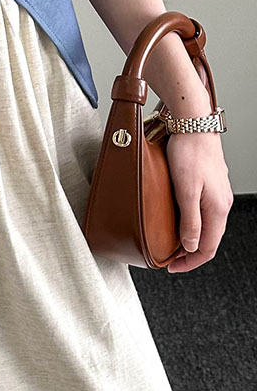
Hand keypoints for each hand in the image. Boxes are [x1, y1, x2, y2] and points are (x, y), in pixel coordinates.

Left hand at [166, 128, 233, 272]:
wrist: (193, 123)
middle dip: (189, 252)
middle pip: (208, 238)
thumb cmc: (189, 153)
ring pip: (207, 224)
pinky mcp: (210, 183)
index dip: (190, 262)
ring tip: (171, 240)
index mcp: (217, 209)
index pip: (208, 248)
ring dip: (190, 236)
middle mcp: (221, 203)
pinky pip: (203, 211)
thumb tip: (190, 247)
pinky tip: (178, 217)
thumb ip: (190, 221)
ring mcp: (217, 193)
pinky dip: (191, 221)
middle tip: (169, 257)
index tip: (171, 266)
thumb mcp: (186, 191)